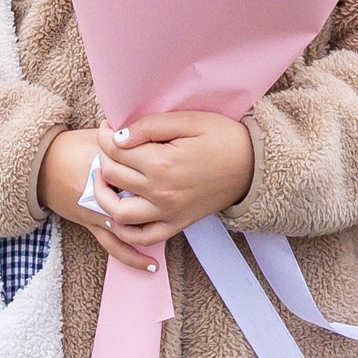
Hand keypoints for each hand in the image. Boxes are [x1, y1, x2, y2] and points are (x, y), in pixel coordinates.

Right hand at [39, 126, 169, 274]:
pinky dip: (132, 256)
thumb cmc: (72, 146)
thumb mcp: (100, 134)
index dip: (159, 166)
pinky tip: (151, 265)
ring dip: (153, 227)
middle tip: (185, 195)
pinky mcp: (91, 224)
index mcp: (105, 163)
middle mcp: (103, 190)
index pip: (138, 168)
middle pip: (138, 198)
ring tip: (178, 229)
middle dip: (161, 197)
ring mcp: (97, 211)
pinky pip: (114, 245)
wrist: (41, 164)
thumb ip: (126, 136)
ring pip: (129, 224)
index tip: (180, 160)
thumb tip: (152, 134)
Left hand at [83, 110, 254, 247]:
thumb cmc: (223, 138)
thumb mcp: (189, 120)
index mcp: (162, 163)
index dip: (105, 135)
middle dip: (104, 156)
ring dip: (103, 195)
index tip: (108, 126)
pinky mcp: (177, 224)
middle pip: (112, 175)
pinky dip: (124, 230)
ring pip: (118, 213)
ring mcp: (168, 213)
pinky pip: (142, 237)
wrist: (254, 166)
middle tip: (110, 145)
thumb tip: (117, 137)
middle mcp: (161, 192)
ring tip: (106, 178)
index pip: (115, 150)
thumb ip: (150, 127)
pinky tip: (118, 213)